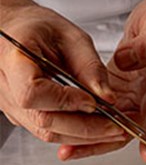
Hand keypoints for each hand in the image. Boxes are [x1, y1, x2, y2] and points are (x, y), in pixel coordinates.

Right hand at [0, 0, 124, 148]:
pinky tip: (97, 128)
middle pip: (43, 120)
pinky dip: (74, 133)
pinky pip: (47, 130)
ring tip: (113, 130)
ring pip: (46, 131)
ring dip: (82, 136)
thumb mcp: (71, 36)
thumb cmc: (39, 28)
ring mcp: (11, 106)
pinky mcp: (23, 115)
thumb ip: (89, 66)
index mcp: (14, 61)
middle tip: (116, 126)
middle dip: (84, 127)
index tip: (93, 100)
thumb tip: (107, 98)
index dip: (65, 100)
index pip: (33, 92)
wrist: (15, 30)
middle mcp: (6, 90)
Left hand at [57, 0, 145, 162]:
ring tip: (65, 150)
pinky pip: (98, 119)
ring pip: (110, 130)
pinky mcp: (112, 99)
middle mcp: (145, 97)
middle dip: (104, 142)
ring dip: (88, 141)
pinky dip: (82, 128)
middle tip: (79, 149)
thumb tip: (128, 60)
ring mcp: (128, 100)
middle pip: (129, 129)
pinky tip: (62, 134)